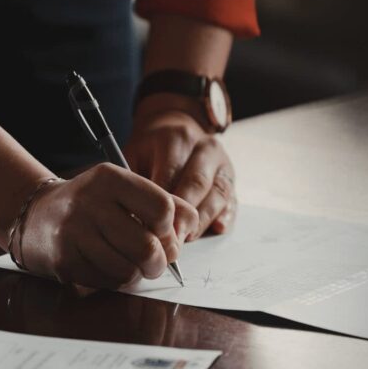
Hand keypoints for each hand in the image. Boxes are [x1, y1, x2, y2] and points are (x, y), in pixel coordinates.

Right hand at [18, 164, 198, 289]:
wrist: (36, 215)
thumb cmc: (91, 204)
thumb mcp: (124, 190)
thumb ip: (163, 202)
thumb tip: (191, 227)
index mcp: (110, 178)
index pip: (162, 208)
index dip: (170, 228)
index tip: (162, 232)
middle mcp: (90, 202)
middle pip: (148, 247)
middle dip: (159, 262)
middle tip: (155, 261)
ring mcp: (74, 232)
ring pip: (129, 270)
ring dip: (137, 274)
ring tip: (130, 263)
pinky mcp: (65, 260)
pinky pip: (108, 282)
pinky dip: (116, 281)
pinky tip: (107, 266)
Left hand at [125, 101, 236, 237]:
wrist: (175, 128)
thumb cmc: (150, 149)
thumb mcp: (134, 154)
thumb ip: (135, 182)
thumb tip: (135, 218)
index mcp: (177, 138)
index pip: (171, 174)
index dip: (161, 204)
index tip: (150, 227)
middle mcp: (205, 148)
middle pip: (197, 184)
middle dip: (183, 215)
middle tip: (170, 240)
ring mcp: (222, 163)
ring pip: (218, 194)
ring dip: (202, 220)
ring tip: (186, 239)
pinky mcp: (231, 179)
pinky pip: (233, 200)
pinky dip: (225, 216)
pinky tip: (216, 228)